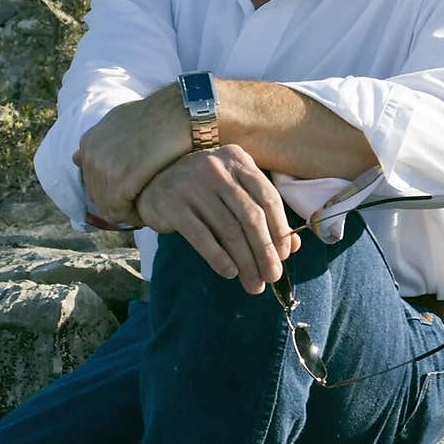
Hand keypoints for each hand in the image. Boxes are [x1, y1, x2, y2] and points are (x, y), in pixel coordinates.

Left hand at [73, 85, 189, 227]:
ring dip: (128, 210)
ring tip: (150, 206)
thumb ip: (100, 140)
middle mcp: (91, 155)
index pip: (93, 180)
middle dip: (119, 201)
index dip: (114, 188)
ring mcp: (102, 169)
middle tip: (144, 201)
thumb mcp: (121, 120)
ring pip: (108, 207)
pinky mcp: (119, 182)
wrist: (180, 111)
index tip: (135, 190)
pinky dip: (135, 216)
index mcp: (89, 142)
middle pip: (98, 195)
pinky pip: (120, 212)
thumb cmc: (160, 114)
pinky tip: (151, 209)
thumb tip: (76, 157)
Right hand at [134, 145, 300, 293]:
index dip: (280, 229)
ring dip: (245, 261)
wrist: (151, 181)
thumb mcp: (233, 191)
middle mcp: (217, 167)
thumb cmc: (202, 190)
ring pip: (228, 230)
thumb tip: (292, 246)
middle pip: (250, 216)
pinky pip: (201, 236)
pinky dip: (218, 257)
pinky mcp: (172, 203)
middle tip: (271, 277)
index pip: (268, 197)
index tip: (283, 256)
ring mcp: (192, 184)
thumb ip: (262, 212)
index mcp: (237, 160)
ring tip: (253, 283)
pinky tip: (229, 272)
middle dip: (265, 251)